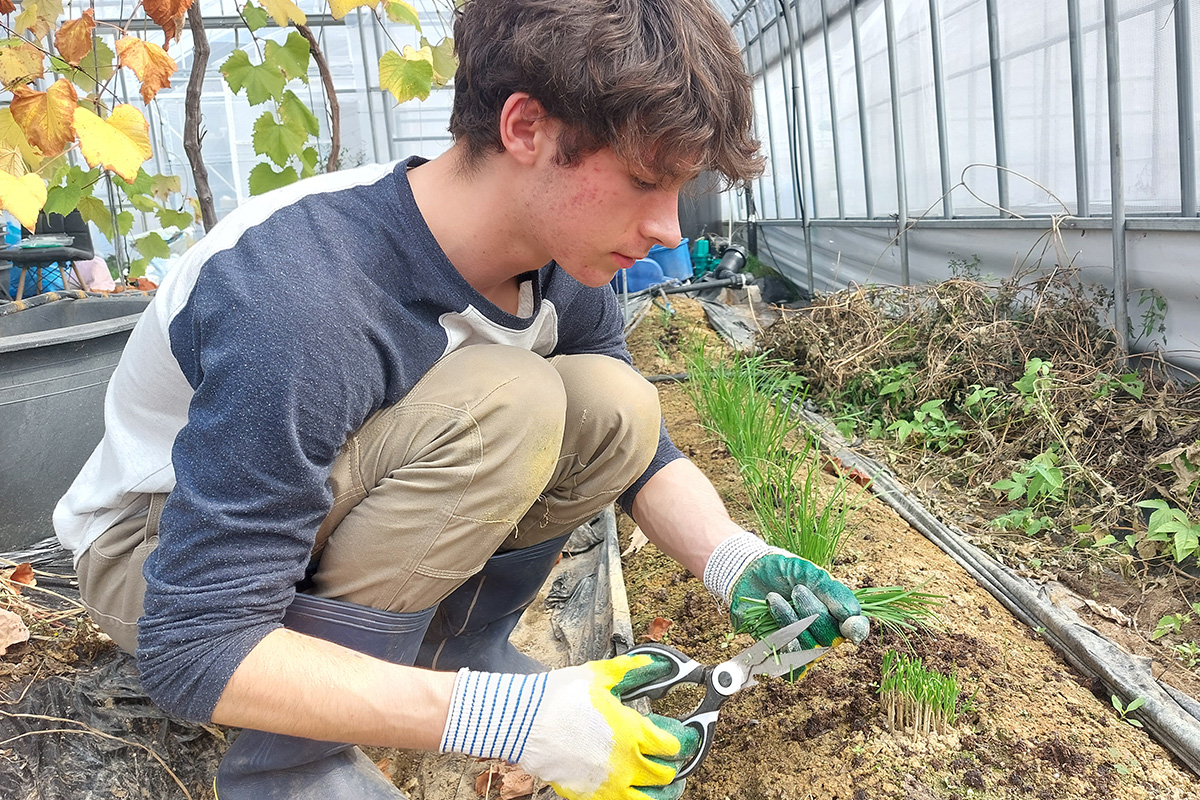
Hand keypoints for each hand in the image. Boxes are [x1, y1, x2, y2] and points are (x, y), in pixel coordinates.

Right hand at [440, 654, 700, 799]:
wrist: (521, 721)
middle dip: (673, 767)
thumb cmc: (558, 696)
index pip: (671, 745)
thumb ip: (631, 670)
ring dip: (660, 793)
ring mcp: (608, 785)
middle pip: (664, 776)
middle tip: (671, 758)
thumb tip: (655, 663)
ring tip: (664, 786)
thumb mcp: (599, 676)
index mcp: (632, 732)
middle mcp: (625, 764)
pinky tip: (633, 792)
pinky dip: (633, 799)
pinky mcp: (589, 796)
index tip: (682, 736)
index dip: (682, 740)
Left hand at [704, 532, 868, 659]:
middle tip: (797, 590)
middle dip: (812, 612)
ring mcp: (802, 646)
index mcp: (836, 613)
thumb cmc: (784, 571)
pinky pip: (790, 663)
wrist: (748, 572)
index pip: (855, 629)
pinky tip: (774, 622)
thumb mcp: (813, 575)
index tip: (849, 625)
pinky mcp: (781, 655)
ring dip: (790, 621)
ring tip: (775, 598)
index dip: (855, 629)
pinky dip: (782, 643)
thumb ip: (836, 595)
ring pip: (807, 649)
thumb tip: (856, 619)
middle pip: (829, 637)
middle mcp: (822, 634)